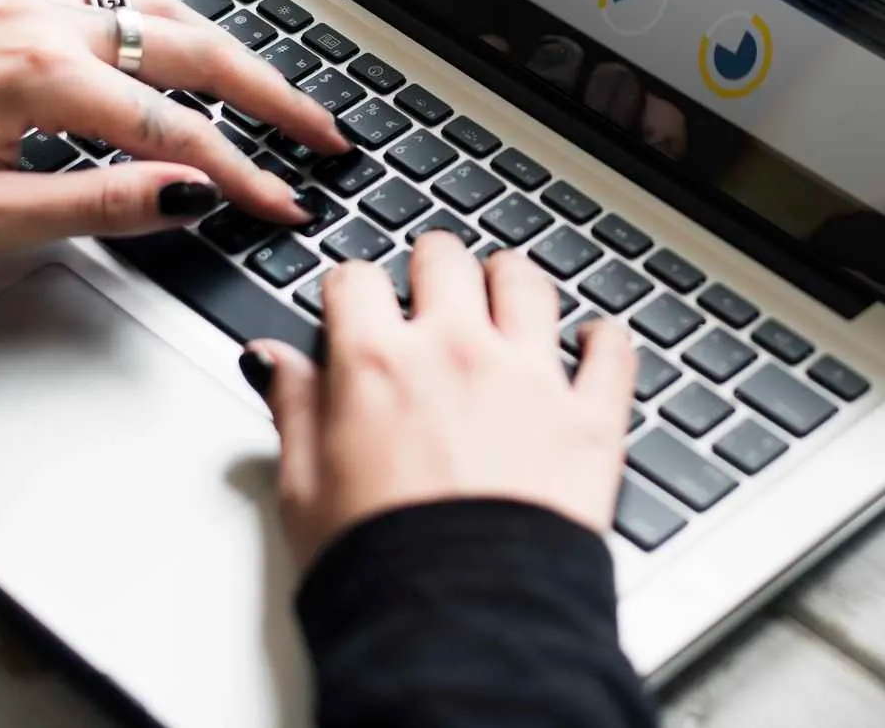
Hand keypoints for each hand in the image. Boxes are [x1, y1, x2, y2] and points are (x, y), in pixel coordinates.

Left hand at [0, 0, 348, 257]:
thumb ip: (96, 204)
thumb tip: (186, 197)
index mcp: (38, 77)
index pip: (178, 131)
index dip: (245, 174)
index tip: (286, 206)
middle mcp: (42, 26)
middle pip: (193, 51)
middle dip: (272, 94)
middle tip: (325, 136)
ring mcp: (26, 9)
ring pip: (162, 17)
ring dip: (232, 56)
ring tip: (279, 98)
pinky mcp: (9, 11)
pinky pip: (120, 7)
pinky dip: (178, 31)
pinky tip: (193, 56)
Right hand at [249, 234, 635, 566]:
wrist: (461, 625)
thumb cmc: (380, 569)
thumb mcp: (304, 492)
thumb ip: (293, 409)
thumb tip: (273, 360)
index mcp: (378, 366)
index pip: (357, 279)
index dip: (353, 289)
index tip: (357, 304)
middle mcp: (457, 352)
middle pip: (446, 258)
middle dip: (433, 267)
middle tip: (432, 289)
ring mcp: (531, 377)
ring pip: (527, 282)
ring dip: (512, 283)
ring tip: (506, 297)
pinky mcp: (590, 417)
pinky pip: (611, 349)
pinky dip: (604, 340)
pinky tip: (591, 344)